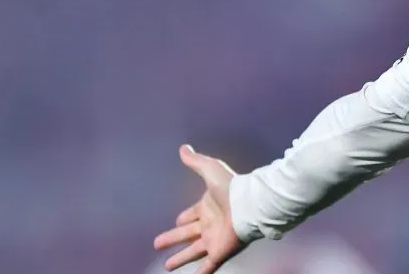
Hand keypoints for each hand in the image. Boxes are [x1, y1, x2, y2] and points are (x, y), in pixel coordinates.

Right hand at [154, 145, 243, 272]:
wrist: (251, 205)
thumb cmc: (231, 188)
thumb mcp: (211, 170)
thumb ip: (196, 161)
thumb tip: (183, 147)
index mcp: (207, 207)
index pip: (192, 215)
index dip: (184, 218)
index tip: (177, 221)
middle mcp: (210, 224)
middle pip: (188, 234)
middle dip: (173, 239)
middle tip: (157, 244)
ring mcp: (215, 240)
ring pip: (193, 252)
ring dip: (180, 258)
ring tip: (167, 266)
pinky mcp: (220, 252)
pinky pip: (209, 267)